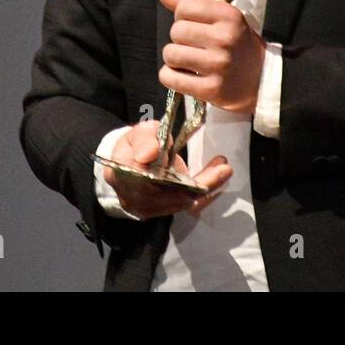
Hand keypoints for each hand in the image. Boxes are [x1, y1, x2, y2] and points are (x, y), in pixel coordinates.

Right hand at [103, 120, 231, 218]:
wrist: (130, 163)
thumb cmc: (137, 145)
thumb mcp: (140, 132)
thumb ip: (145, 138)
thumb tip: (149, 153)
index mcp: (121, 174)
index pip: (144, 180)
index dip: (167, 176)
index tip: (188, 167)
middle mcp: (132, 198)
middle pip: (169, 195)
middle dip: (199, 183)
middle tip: (223, 168)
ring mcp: (147, 209)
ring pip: (181, 203)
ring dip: (206, 187)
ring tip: (223, 170)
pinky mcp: (161, 212)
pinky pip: (186, 205)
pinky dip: (204, 193)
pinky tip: (217, 178)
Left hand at [154, 0, 266, 115]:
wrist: (261, 79)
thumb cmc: (237, 44)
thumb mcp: (221, 17)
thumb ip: (187, 0)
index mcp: (228, 16)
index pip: (184, 8)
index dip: (183, 17)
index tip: (194, 24)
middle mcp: (224, 38)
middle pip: (176, 32)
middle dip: (179, 39)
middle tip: (194, 45)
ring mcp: (218, 65)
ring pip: (170, 55)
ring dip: (174, 59)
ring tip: (189, 61)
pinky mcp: (210, 89)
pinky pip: (169, 78)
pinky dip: (170, 76)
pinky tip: (184, 75)